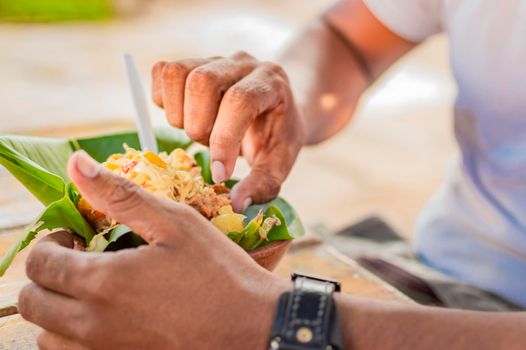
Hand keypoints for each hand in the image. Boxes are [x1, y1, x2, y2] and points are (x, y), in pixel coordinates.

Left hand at [18, 151, 288, 349]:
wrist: (251, 326)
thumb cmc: (218, 272)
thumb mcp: (174, 222)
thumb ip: (119, 194)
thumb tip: (77, 164)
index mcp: (103, 282)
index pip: (39, 263)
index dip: (50, 242)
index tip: (76, 236)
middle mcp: (93, 325)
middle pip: (32, 303)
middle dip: (47, 274)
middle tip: (80, 259)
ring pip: (47, 335)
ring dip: (57, 307)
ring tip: (93, 288)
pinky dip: (74, 335)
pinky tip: (109, 315)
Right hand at [152, 52, 304, 211]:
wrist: (277, 107)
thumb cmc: (277, 136)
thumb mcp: (279, 162)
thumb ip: (262, 184)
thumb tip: (236, 205)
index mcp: (270, 83)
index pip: (239, 101)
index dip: (223, 139)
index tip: (219, 174)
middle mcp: (242, 63)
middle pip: (202, 82)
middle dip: (198, 127)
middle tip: (209, 146)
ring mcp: (215, 58)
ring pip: (177, 74)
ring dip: (179, 114)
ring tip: (199, 131)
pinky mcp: (193, 62)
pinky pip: (164, 71)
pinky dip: (164, 99)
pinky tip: (184, 116)